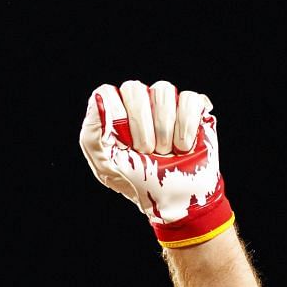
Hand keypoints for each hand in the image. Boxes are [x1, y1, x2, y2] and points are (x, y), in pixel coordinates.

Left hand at [79, 79, 232, 247]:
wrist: (172, 197)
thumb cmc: (135, 181)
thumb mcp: (105, 164)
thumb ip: (92, 133)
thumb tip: (97, 99)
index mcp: (113, 113)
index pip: (107, 93)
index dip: (115, 116)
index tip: (124, 143)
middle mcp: (138, 101)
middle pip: (134, 89)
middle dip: (141, 126)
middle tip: (146, 151)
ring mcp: (166, 102)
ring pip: (163, 90)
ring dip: (164, 129)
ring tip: (165, 152)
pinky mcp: (193, 106)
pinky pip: (189, 99)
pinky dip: (186, 126)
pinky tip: (184, 146)